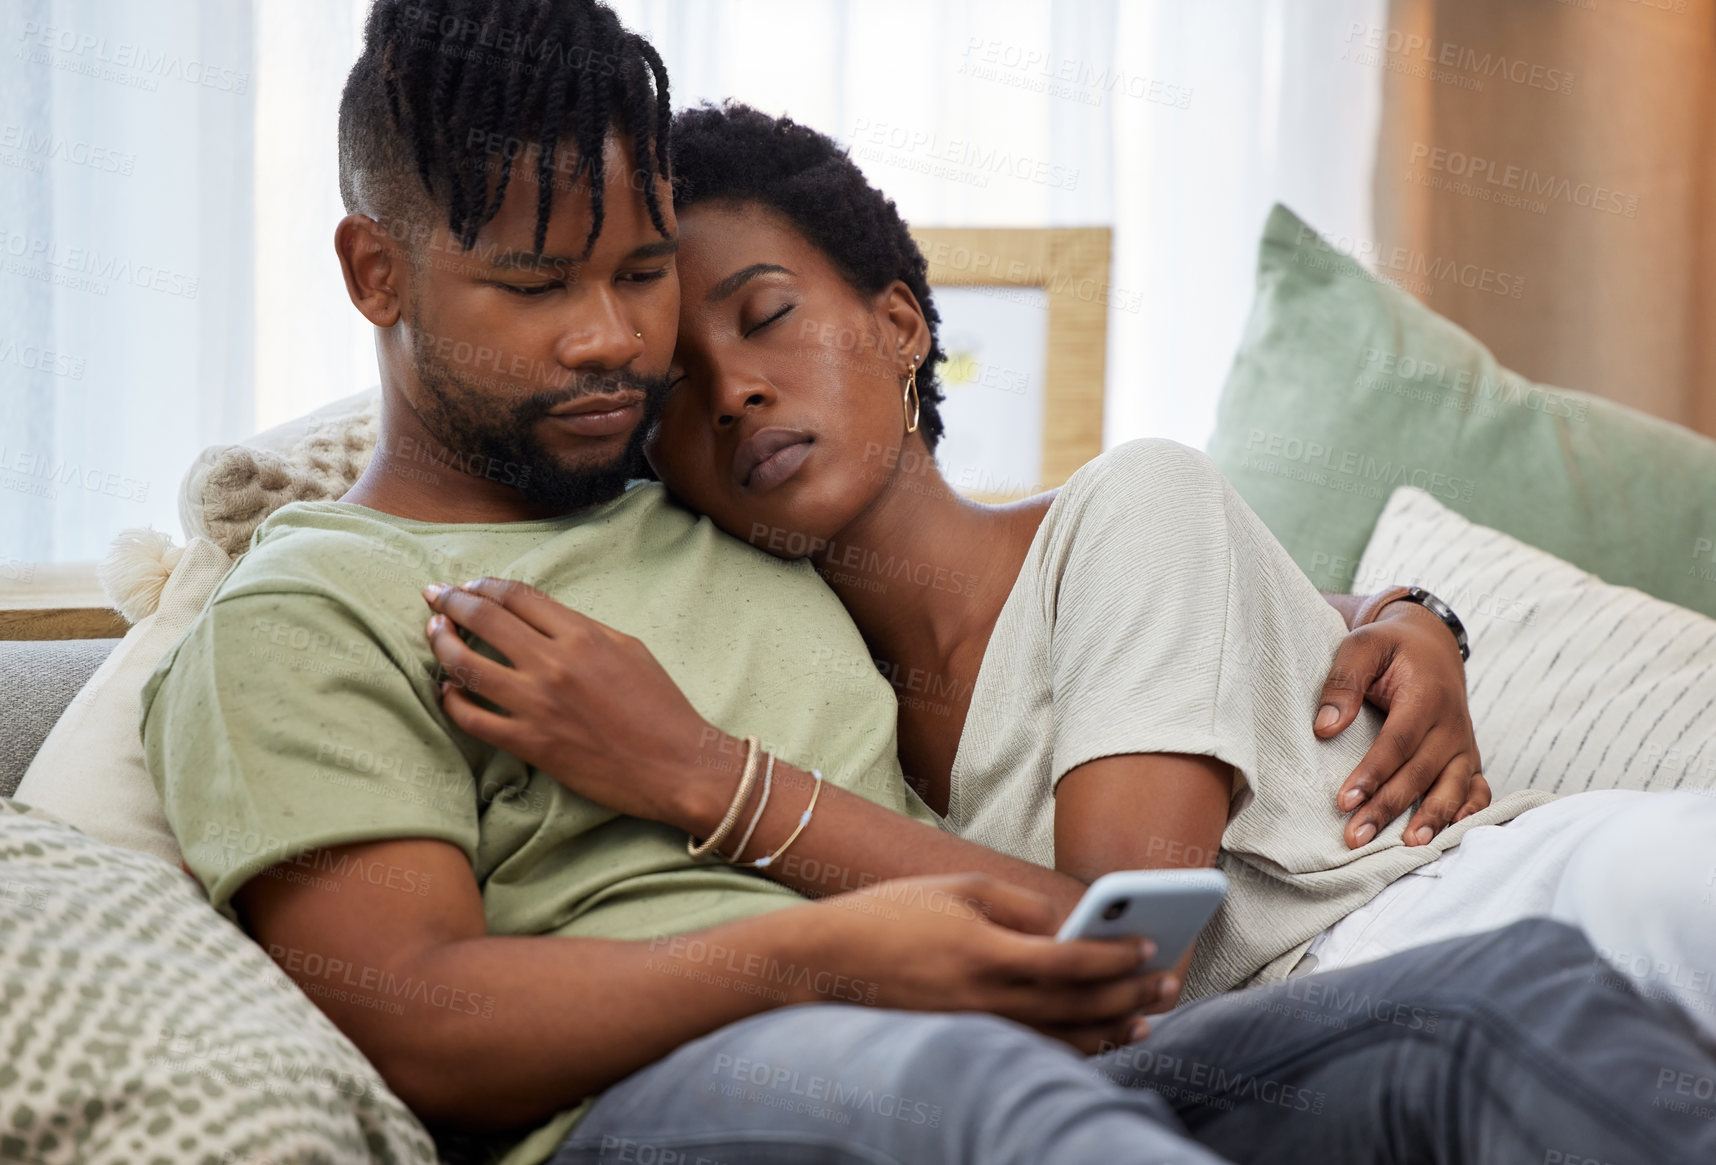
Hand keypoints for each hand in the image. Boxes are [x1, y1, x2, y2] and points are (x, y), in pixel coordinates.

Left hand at [422, 578, 715, 825]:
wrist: (677, 765)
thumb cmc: (661, 708)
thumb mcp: (630, 650)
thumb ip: (584, 630)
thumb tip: (544, 621)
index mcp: (582, 635)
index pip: (518, 596)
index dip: (486, 585)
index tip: (470, 586)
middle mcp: (554, 664)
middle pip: (484, 618)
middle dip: (451, 600)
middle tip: (434, 595)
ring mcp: (537, 704)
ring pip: (466, 664)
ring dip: (441, 642)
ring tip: (433, 632)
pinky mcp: (530, 743)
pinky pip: (472, 718)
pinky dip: (451, 700)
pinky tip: (446, 690)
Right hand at [797, 873, 1171, 1052]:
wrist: (826, 963)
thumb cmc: (891, 914)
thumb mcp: (956, 889)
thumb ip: (1017, 905)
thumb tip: (1065, 925)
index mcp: (985, 952)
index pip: (1071, 961)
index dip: (1117, 956)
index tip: (1152, 945)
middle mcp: (985, 998)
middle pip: (1076, 1005)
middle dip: (1129, 995)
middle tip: (1169, 984)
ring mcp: (975, 1028)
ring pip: (1059, 1038)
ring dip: (1110, 1030)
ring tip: (1145, 1020)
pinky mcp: (964, 1042)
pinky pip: (1031, 1049)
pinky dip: (1071, 1046)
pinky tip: (1095, 1039)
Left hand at [1317, 599, 1487, 848]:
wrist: (1431, 644)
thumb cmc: (1390, 647)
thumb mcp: (1361, 646)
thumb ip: (1342, 681)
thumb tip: (1325, 728)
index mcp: (1426, 696)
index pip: (1397, 742)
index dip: (1373, 773)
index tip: (1344, 800)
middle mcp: (1451, 724)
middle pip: (1420, 773)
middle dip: (1388, 807)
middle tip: (1356, 837)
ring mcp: (1463, 743)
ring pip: (1451, 787)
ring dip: (1431, 819)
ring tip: (1408, 847)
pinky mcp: (1468, 756)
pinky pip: (1477, 788)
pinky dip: (1469, 812)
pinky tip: (1450, 835)